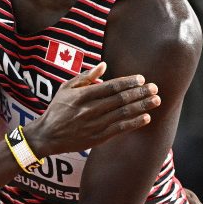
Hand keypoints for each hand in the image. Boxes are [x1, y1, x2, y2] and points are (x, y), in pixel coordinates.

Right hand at [25, 62, 160, 157]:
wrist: (47, 136)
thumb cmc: (57, 109)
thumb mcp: (66, 88)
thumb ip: (86, 77)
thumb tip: (104, 65)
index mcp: (82, 96)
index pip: (110, 87)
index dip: (128, 82)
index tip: (141, 79)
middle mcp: (90, 110)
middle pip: (120, 100)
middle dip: (140, 93)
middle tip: (155, 88)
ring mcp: (95, 125)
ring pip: (123, 114)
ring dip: (141, 107)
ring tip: (156, 100)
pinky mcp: (98, 138)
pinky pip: (119, 129)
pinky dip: (134, 123)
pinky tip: (146, 117)